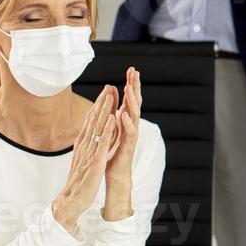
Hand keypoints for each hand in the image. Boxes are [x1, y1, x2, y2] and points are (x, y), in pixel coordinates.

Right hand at [54, 86, 120, 234]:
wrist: (71, 201)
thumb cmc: (78, 181)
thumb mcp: (82, 159)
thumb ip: (85, 146)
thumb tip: (88, 135)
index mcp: (82, 144)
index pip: (90, 122)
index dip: (97, 106)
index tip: (105, 92)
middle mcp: (84, 145)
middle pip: (92, 120)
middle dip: (101, 103)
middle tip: (109, 86)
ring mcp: (89, 152)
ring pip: (97, 128)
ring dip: (104, 110)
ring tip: (111, 95)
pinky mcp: (94, 162)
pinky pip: (102, 144)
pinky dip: (107, 130)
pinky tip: (112, 119)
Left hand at [102, 67, 140, 221]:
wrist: (115, 176)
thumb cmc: (112, 154)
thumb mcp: (111, 133)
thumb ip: (114, 119)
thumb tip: (114, 104)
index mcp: (125, 122)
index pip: (129, 100)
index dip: (130, 85)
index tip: (131, 69)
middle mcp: (130, 127)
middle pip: (134, 103)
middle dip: (134, 87)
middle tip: (134, 72)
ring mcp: (131, 137)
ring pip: (133, 116)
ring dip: (131, 102)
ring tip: (129, 88)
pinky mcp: (128, 148)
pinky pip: (128, 134)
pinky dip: (126, 124)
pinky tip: (123, 114)